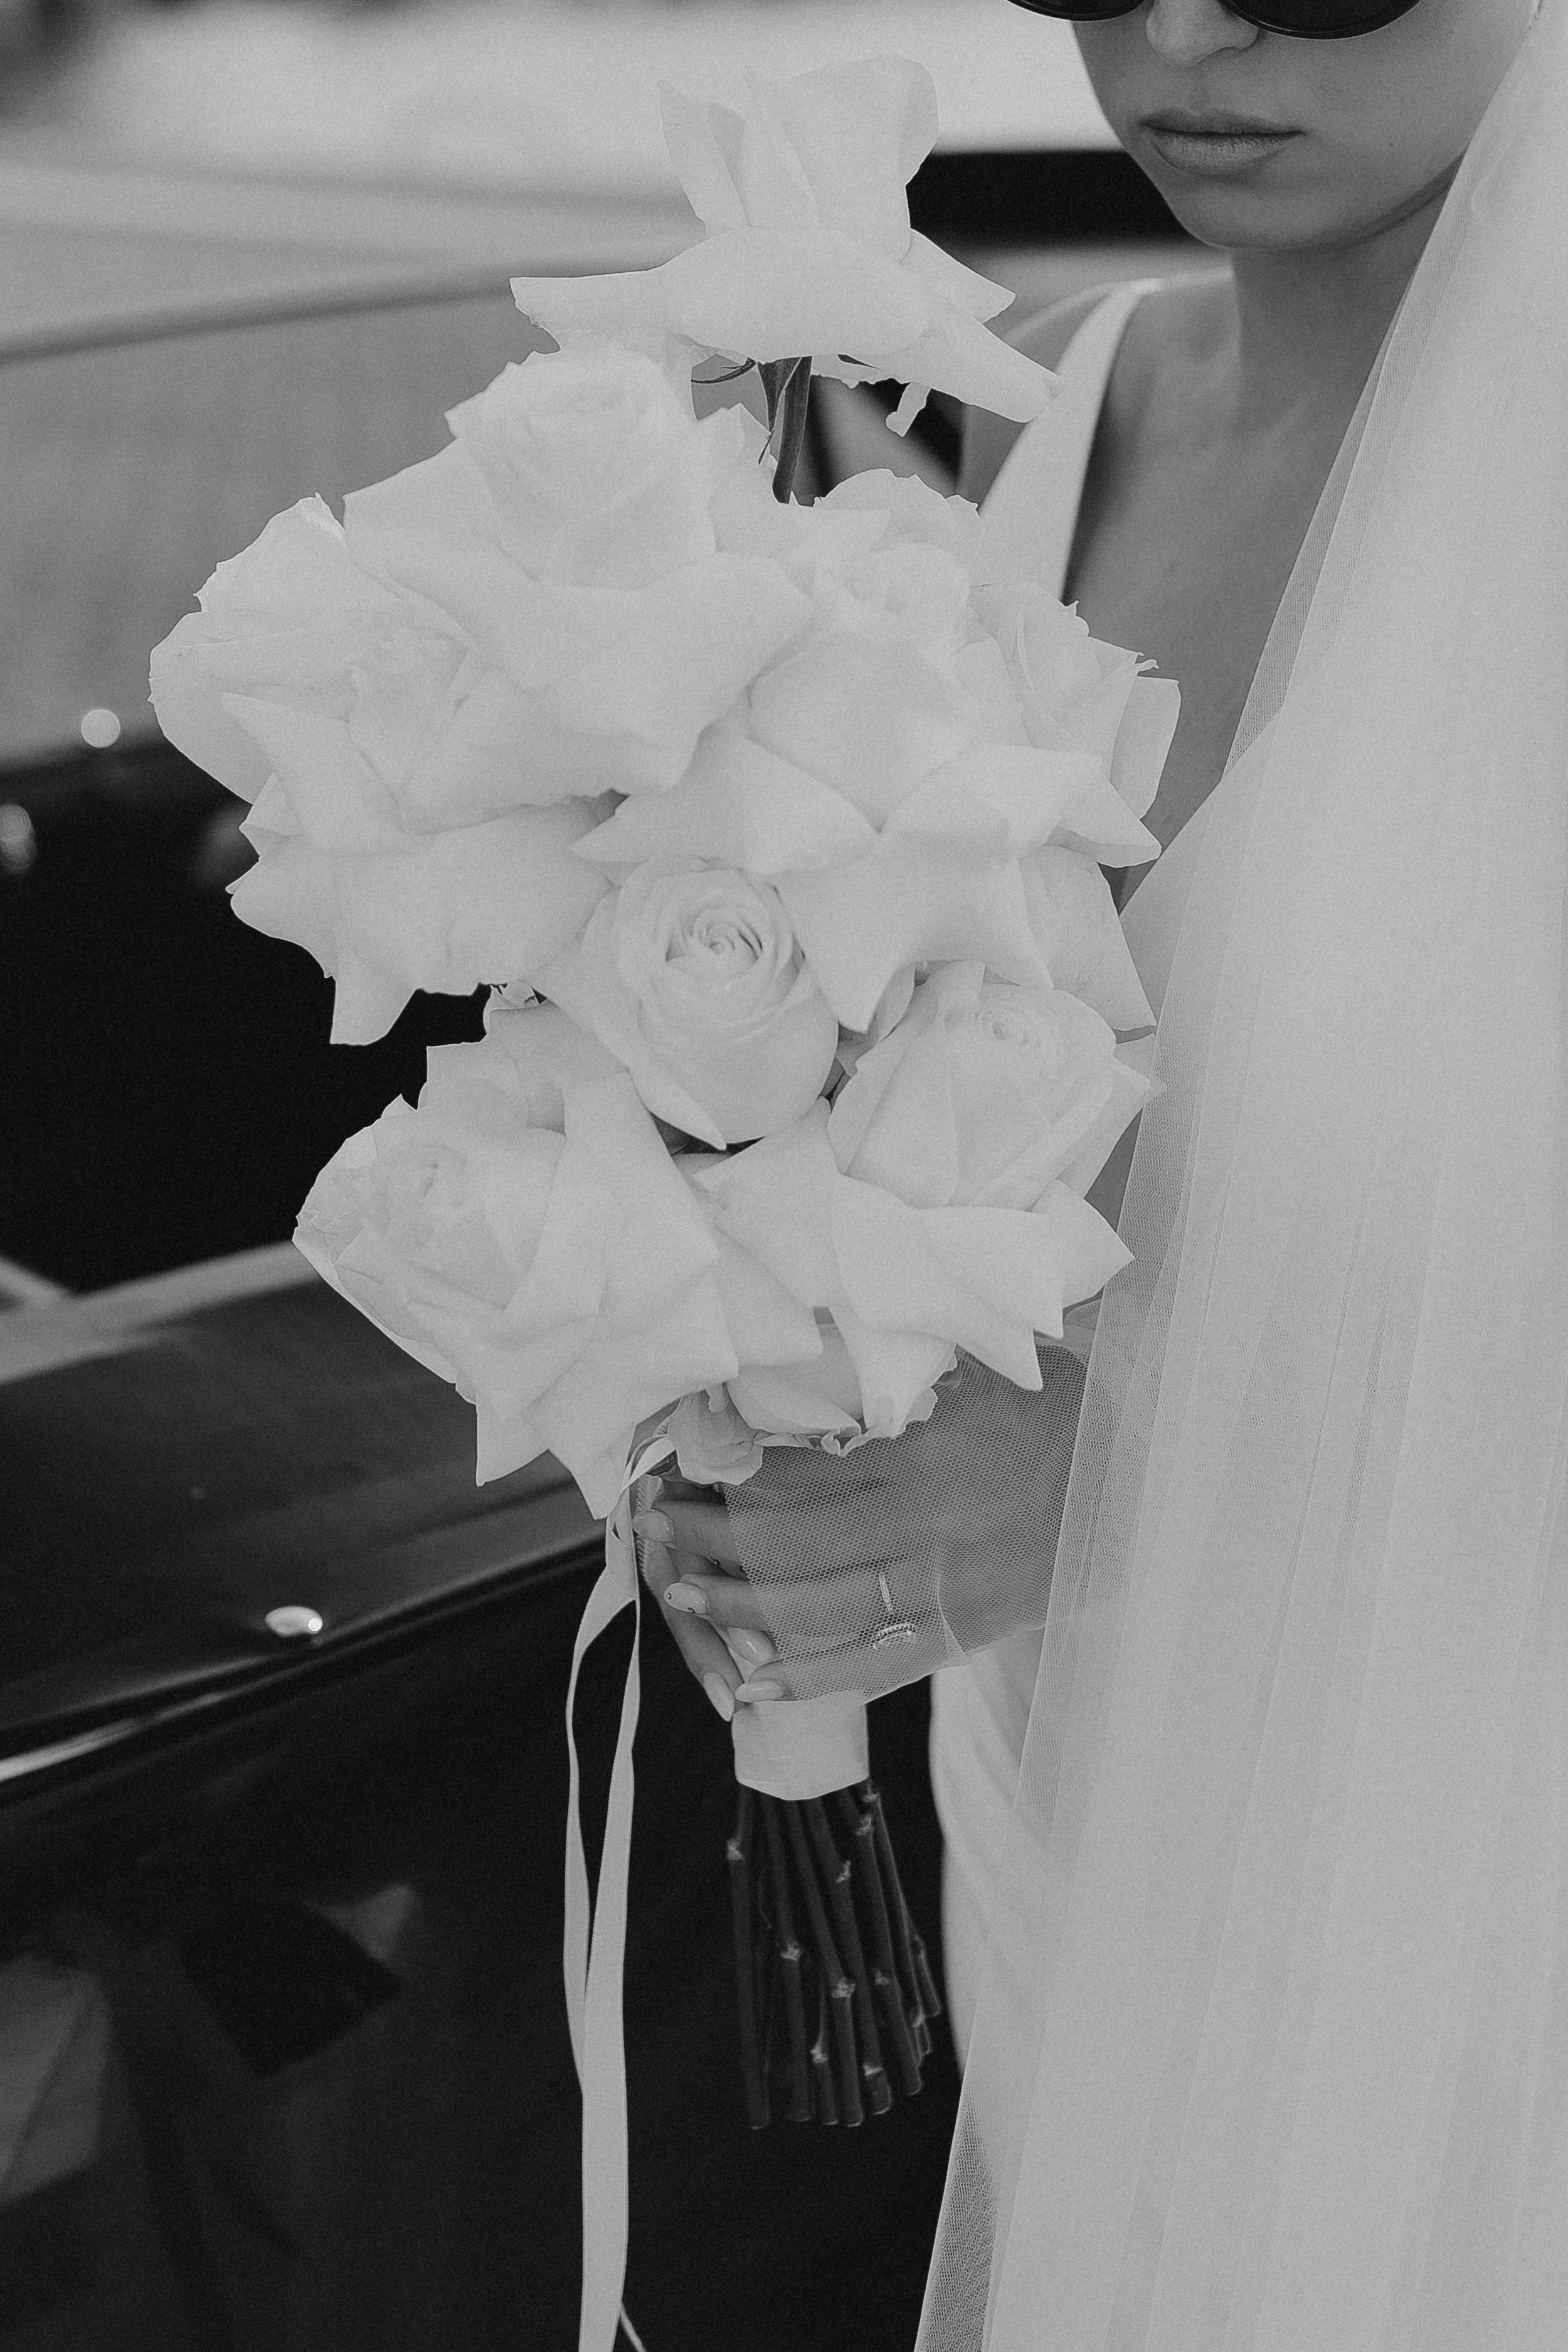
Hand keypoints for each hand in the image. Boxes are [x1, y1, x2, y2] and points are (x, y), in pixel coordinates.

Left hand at [643, 1347, 1087, 1702]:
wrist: (1160, 1476)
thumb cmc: (1075, 1402)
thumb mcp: (991, 1359)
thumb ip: (908, 1356)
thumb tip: (822, 1328)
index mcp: (927, 1451)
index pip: (799, 1468)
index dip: (729, 1467)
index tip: (682, 1456)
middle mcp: (929, 1525)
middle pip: (789, 1541)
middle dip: (708, 1533)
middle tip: (651, 1521)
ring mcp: (949, 1586)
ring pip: (818, 1608)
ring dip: (737, 1603)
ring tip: (681, 1589)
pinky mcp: (971, 1630)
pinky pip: (877, 1664)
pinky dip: (811, 1679)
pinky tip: (752, 1685)